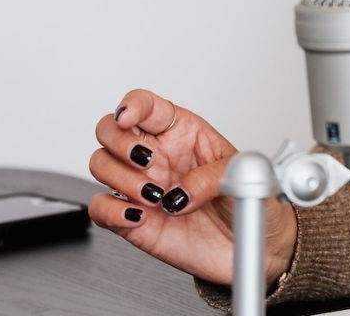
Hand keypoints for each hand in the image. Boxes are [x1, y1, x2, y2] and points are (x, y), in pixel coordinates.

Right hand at [87, 88, 297, 286]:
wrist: (250, 244)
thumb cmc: (243, 200)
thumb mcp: (239, 176)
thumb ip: (212, 177)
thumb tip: (180, 193)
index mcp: (180, 132)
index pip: (145, 105)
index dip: (131, 105)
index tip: (128, 117)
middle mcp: (155, 155)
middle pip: (109, 130)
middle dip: (119, 142)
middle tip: (147, 162)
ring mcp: (140, 185)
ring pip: (100, 165)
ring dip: (121, 178)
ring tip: (155, 196)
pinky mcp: (132, 218)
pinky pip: (100, 207)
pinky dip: (110, 211)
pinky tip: (137, 216)